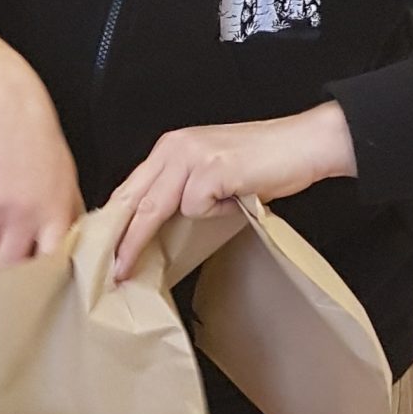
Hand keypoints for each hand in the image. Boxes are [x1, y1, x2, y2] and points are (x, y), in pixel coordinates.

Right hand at [0, 23, 82, 266]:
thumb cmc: (35, 136)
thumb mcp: (64, 175)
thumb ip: (65, 214)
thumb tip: (68, 248)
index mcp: (53, 211)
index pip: (47, 265)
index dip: (38, 280)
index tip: (34, 284)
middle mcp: (21, 213)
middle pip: (5, 268)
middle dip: (3, 265)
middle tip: (3, 255)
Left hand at [109, 102, 356, 279]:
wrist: (305, 143)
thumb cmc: (263, 161)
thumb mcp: (210, 169)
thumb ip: (181, 188)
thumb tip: (155, 225)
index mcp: (170, 147)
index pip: (131, 188)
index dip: (116, 222)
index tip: (107, 251)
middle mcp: (174, 147)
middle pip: (134, 201)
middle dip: (123, 240)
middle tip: (116, 271)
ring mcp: (191, 156)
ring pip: (159, 208)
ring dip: (185, 222)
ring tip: (220, 208)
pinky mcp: (211, 170)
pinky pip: (198, 208)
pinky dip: (219, 211)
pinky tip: (239, 194)